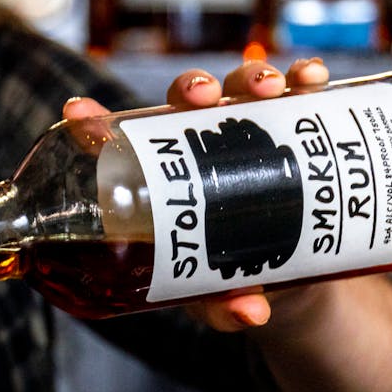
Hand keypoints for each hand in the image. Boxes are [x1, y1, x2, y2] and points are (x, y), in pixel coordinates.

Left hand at [63, 58, 331, 332]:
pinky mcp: (290, 131)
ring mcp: (244, 133)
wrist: (283, 279)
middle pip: (186, 101)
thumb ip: (224, 306)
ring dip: (252, 78)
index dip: (95, 121)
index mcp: (162, 178)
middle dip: (193, 87)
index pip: (121, 141)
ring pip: (240, 89)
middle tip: (204, 98)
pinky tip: (313, 78)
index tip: (77, 112)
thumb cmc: (226, 282)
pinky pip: (296, 97)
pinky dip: (304, 79)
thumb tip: (251, 313)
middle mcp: (199, 144)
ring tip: (270, 90)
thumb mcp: (216, 297)